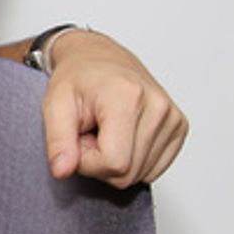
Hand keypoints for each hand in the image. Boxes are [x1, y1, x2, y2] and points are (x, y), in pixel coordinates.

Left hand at [41, 29, 186, 185]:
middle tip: (91, 133)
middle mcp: (157, 106)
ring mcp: (173, 117)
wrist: (98, 59)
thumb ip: (57, 141)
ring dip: (116, 161)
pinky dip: (133, 160)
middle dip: (100, 162)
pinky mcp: (180, 127)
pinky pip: (153, 170)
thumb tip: (61, 171)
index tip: (78, 137)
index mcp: (127, 97)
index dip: (87, 161)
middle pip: (127, 174)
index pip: (113, 163)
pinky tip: (123, 136)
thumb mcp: (54, 106)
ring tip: (105, 131)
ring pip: (140, 174)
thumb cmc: (77, 79)